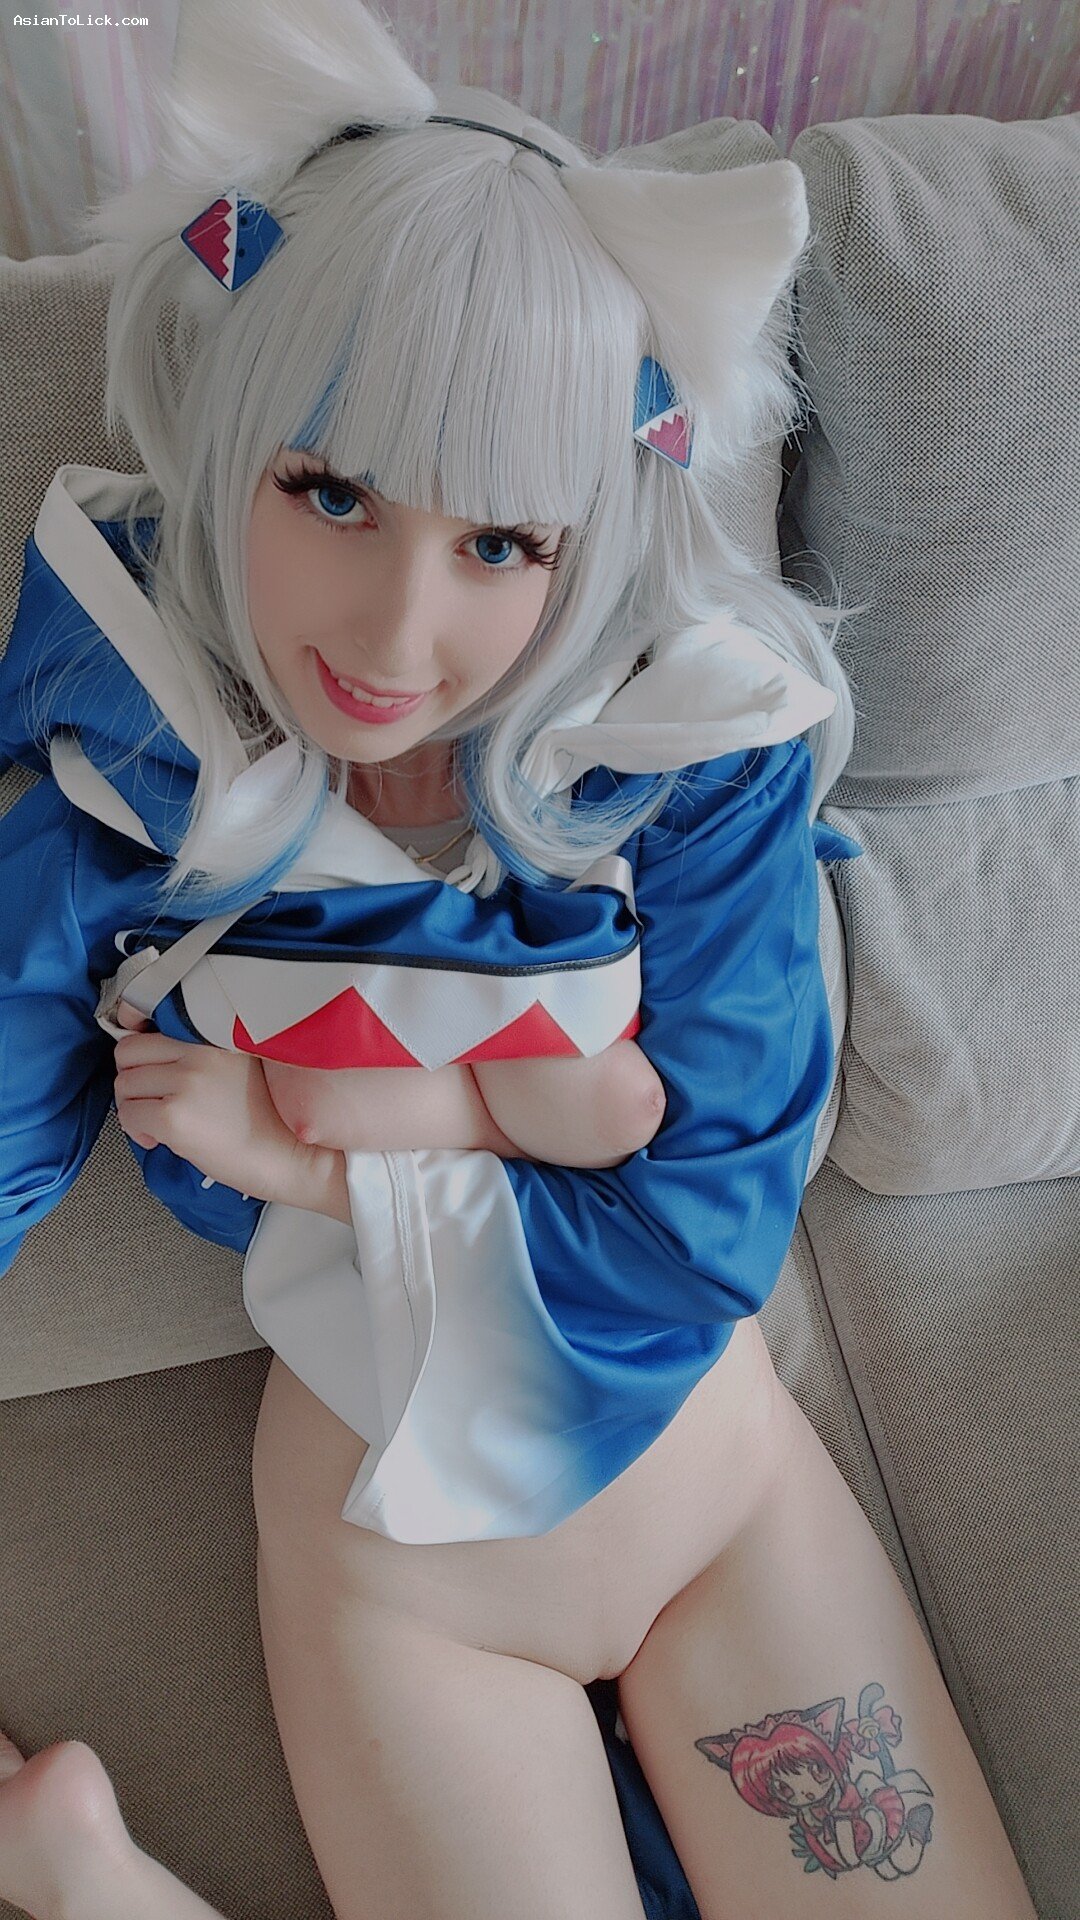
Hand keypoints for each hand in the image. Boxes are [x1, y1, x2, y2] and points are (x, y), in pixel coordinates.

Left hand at [113, 1030, 333, 1205]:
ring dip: (135, 1107)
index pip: (151, 1024)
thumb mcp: (237, 1067)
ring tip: (161, 1124)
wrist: (290, 1157)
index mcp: (214, 1035)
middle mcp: (199, 1052)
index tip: (141, 1065)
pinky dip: (137, 1130)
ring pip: (124, 1084)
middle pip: (128, 1052)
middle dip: (133, 1079)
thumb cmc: (269, 1121)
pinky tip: (162, 1139)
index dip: (139, 1048)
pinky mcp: (174, 1116)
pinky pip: (128, 1115)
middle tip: (152, 1100)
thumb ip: (198, 1053)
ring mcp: (186, 1082)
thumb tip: (147, 1054)